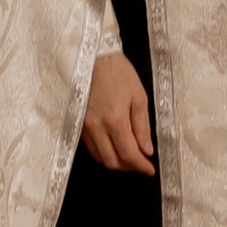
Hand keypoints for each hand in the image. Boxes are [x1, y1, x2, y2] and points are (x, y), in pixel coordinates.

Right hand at [79, 50, 154, 174]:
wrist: (93, 57)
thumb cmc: (118, 73)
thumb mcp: (139, 96)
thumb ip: (143, 126)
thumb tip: (147, 150)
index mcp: (114, 119)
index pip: (129, 154)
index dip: (141, 166)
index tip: (149, 170)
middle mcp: (96, 127)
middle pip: (112, 162)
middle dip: (128, 167)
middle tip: (140, 162)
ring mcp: (84, 126)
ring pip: (100, 157)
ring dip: (115, 161)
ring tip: (128, 153)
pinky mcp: (77, 123)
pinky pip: (91, 147)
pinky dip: (104, 151)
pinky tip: (113, 143)